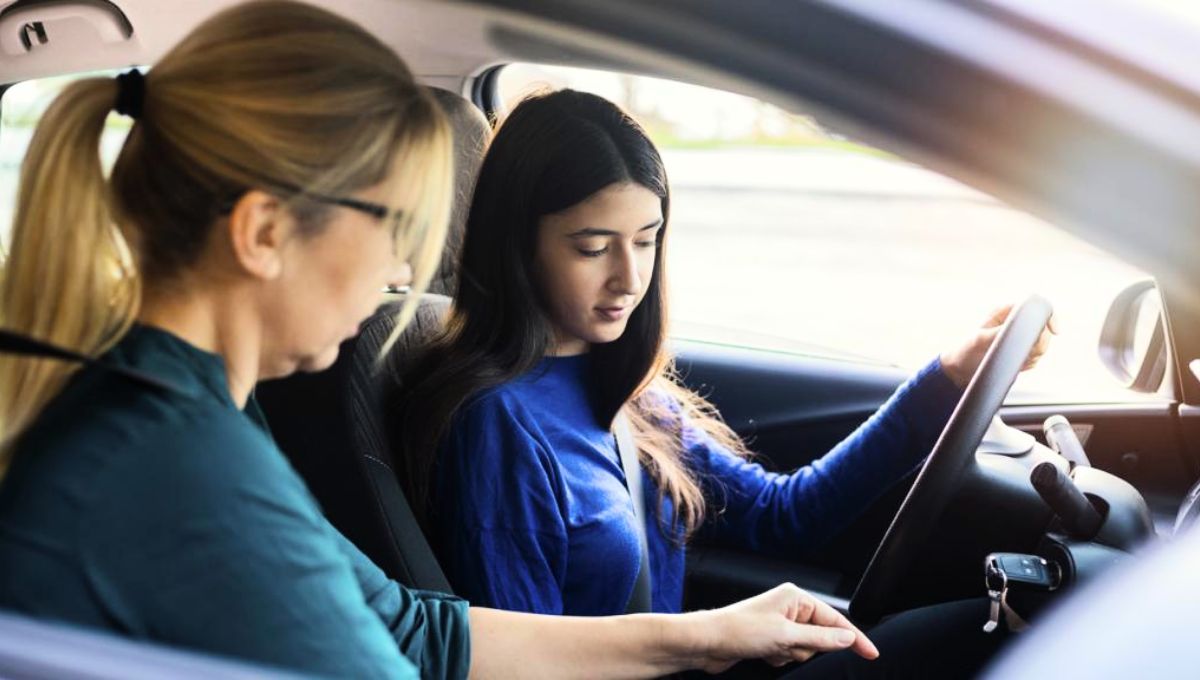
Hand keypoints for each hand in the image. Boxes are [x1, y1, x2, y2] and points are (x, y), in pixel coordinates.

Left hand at [689, 583, 877, 672]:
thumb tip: (847, 638)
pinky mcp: (770, 639)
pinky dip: (781, 658)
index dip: (855, 638)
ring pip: (805, 649)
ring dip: (791, 654)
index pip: (835, 620)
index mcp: (796, 597)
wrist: (707, 642)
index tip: (872, 654)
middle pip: (820, 637)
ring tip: (771, 649)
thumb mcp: (786, 636)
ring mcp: (780, 623)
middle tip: (787, 647)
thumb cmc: (739, 630)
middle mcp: (789, 607)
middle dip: (807, 648)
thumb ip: (821, 639)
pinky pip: (790, 654)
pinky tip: (764, 654)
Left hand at [939, 303, 1056, 388]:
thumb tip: (1022, 330)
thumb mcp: (979, 340)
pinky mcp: (1021, 352)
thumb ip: (1001, 333)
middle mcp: (1015, 322)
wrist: (960, 370)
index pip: (1036, 305)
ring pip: (1043, 345)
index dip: (1049, 316)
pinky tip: (1014, 366)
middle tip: (1023, 354)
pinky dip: (1029, 364)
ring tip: (1013, 360)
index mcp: (1005, 312)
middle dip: (1039, 343)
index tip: (1055, 331)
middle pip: (1045, 328)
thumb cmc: (965, 350)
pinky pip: (1036, 358)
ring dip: (1032, 356)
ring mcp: (1020, 337)